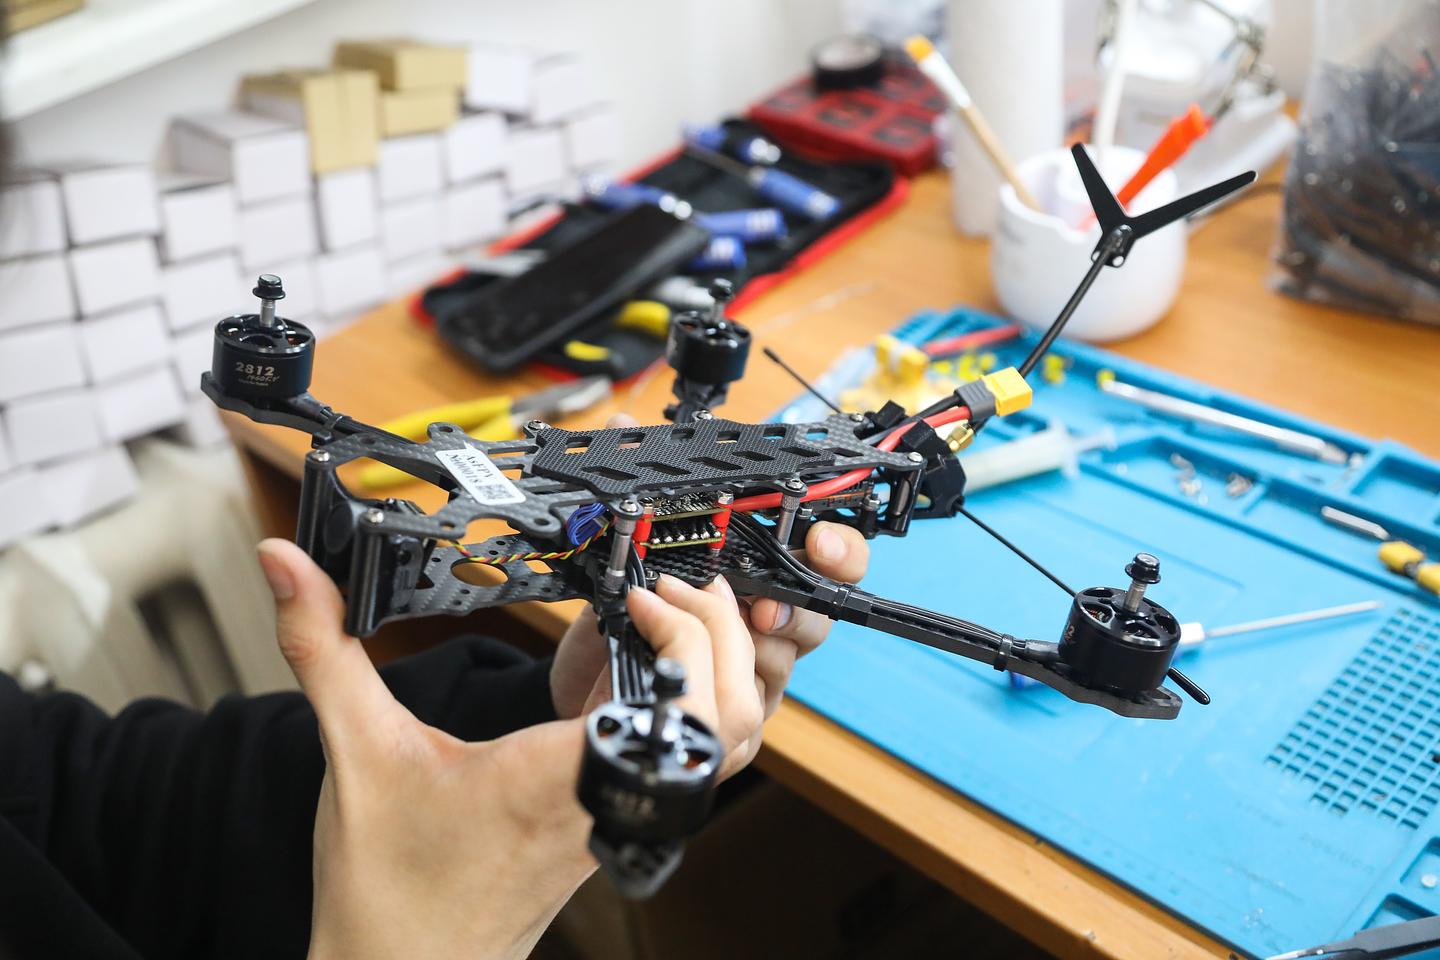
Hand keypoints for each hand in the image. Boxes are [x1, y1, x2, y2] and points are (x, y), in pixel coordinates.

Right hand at [256, 537, 773, 959]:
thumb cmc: (386, 888)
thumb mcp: (353, 749)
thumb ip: (322, 646)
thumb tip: (287, 564)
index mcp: (559, 776)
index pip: (675, 709)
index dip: (682, 641)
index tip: (636, 595)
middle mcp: (607, 797)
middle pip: (732, 724)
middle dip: (726, 640)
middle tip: (671, 591)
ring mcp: (619, 813)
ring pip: (724, 752)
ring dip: (723, 675)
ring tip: (672, 617)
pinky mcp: (613, 820)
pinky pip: (686, 762)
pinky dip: (691, 708)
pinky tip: (640, 670)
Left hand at [552, 522, 869, 770]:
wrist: (578, 695)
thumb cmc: (613, 627)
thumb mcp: (618, 558)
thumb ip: (632, 498)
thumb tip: (620, 429)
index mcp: (759, 580)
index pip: (828, 563)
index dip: (838, 550)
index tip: (822, 544)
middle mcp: (768, 632)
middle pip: (818, 618)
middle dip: (793, 609)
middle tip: (761, 610)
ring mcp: (756, 683)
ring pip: (782, 661)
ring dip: (738, 643)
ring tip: (682, 627)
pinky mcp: (735, 728)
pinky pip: (743, 704)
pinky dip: (702, 675)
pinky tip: (666, 663)